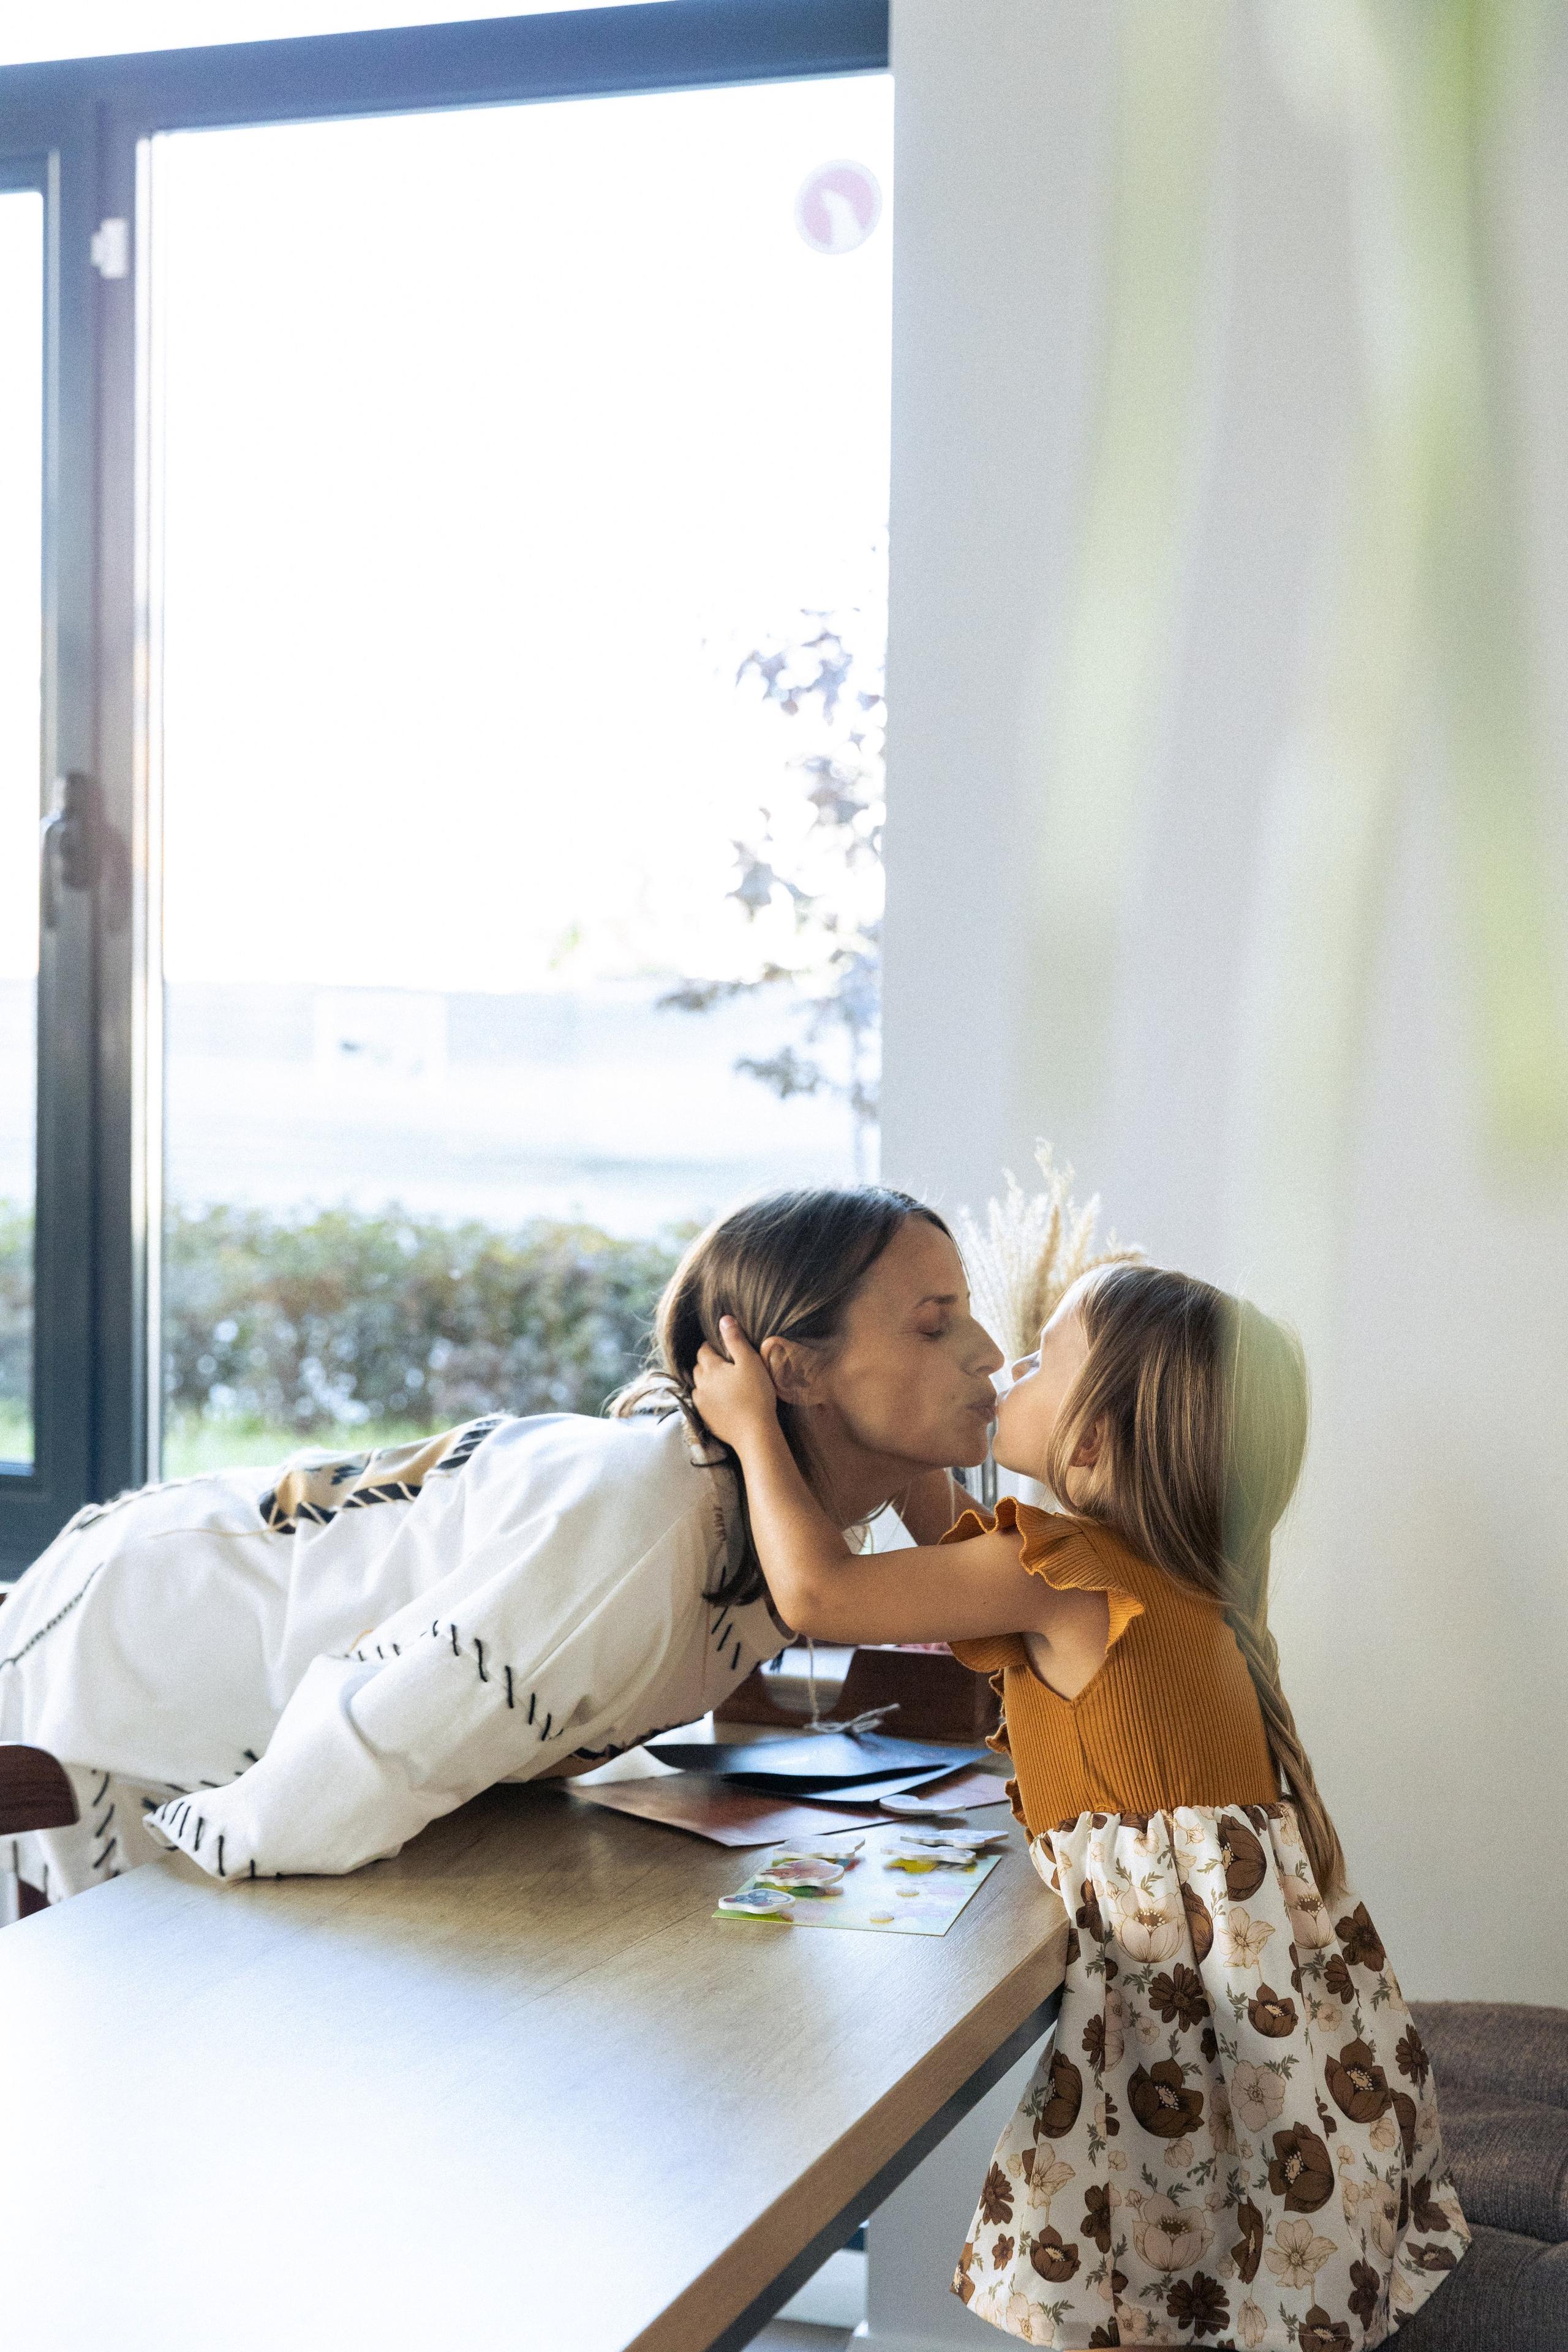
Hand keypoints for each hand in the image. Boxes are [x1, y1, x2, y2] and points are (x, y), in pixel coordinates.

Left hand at [691, 1317, 782, 1450]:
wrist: (754, 1433)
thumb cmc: (756, 1395)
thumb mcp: (749, 1362)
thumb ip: (735, 1340)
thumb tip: (724, 1319)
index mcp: (710, 1368)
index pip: (704, 1350)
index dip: (712, 1346)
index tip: (722, 1346)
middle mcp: (700, 1385)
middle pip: (699, 1367)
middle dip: (708, 1363)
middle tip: (725, 1363)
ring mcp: (701, 1403)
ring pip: (699, 1386)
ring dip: (708, 1381)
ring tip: (724, 1382)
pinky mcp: (706, 1419)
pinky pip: (703, 1403)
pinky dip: (710, 1398)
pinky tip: (723, 1400)